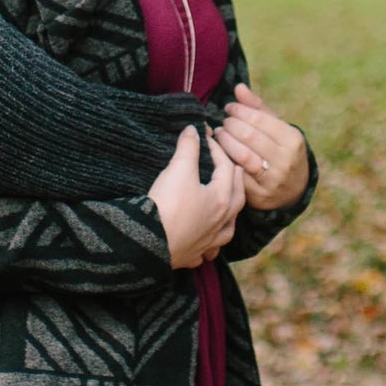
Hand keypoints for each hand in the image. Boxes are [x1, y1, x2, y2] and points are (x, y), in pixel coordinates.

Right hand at [151, 122, 244, 268]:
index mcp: (222, 198)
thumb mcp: (178, 170)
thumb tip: (193, 130)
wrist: (149, 243)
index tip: (208, 137)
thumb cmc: (168, 205)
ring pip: (229, 227)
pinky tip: (206, 243)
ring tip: (227, 205)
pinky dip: (210, 245)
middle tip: (228, 165)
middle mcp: (221, 222)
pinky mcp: (193, 255)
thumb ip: (188, 148)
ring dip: (230, 214)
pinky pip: (208, 250)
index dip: (218, 149)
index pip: (227, 167)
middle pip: (237, 196)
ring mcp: (209, 241)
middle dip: (233, 178)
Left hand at [217, 87, 308, 212]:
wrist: (294, 190)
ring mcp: (273, 179)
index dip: (240, 111)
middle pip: (248, 136)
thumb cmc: (281, 150)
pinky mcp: (260, 195)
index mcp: (292, 139)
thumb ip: (258, 108)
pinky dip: (224, 160)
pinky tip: (219, 152)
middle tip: (223, 122)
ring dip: (224, 141)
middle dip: (230, 125)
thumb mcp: (277, 129)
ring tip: (218, 134)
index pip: (259, 119)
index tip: (229, 108)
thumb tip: (238, 87)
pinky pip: (236, 174)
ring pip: (240, 155)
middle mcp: (285, 160)